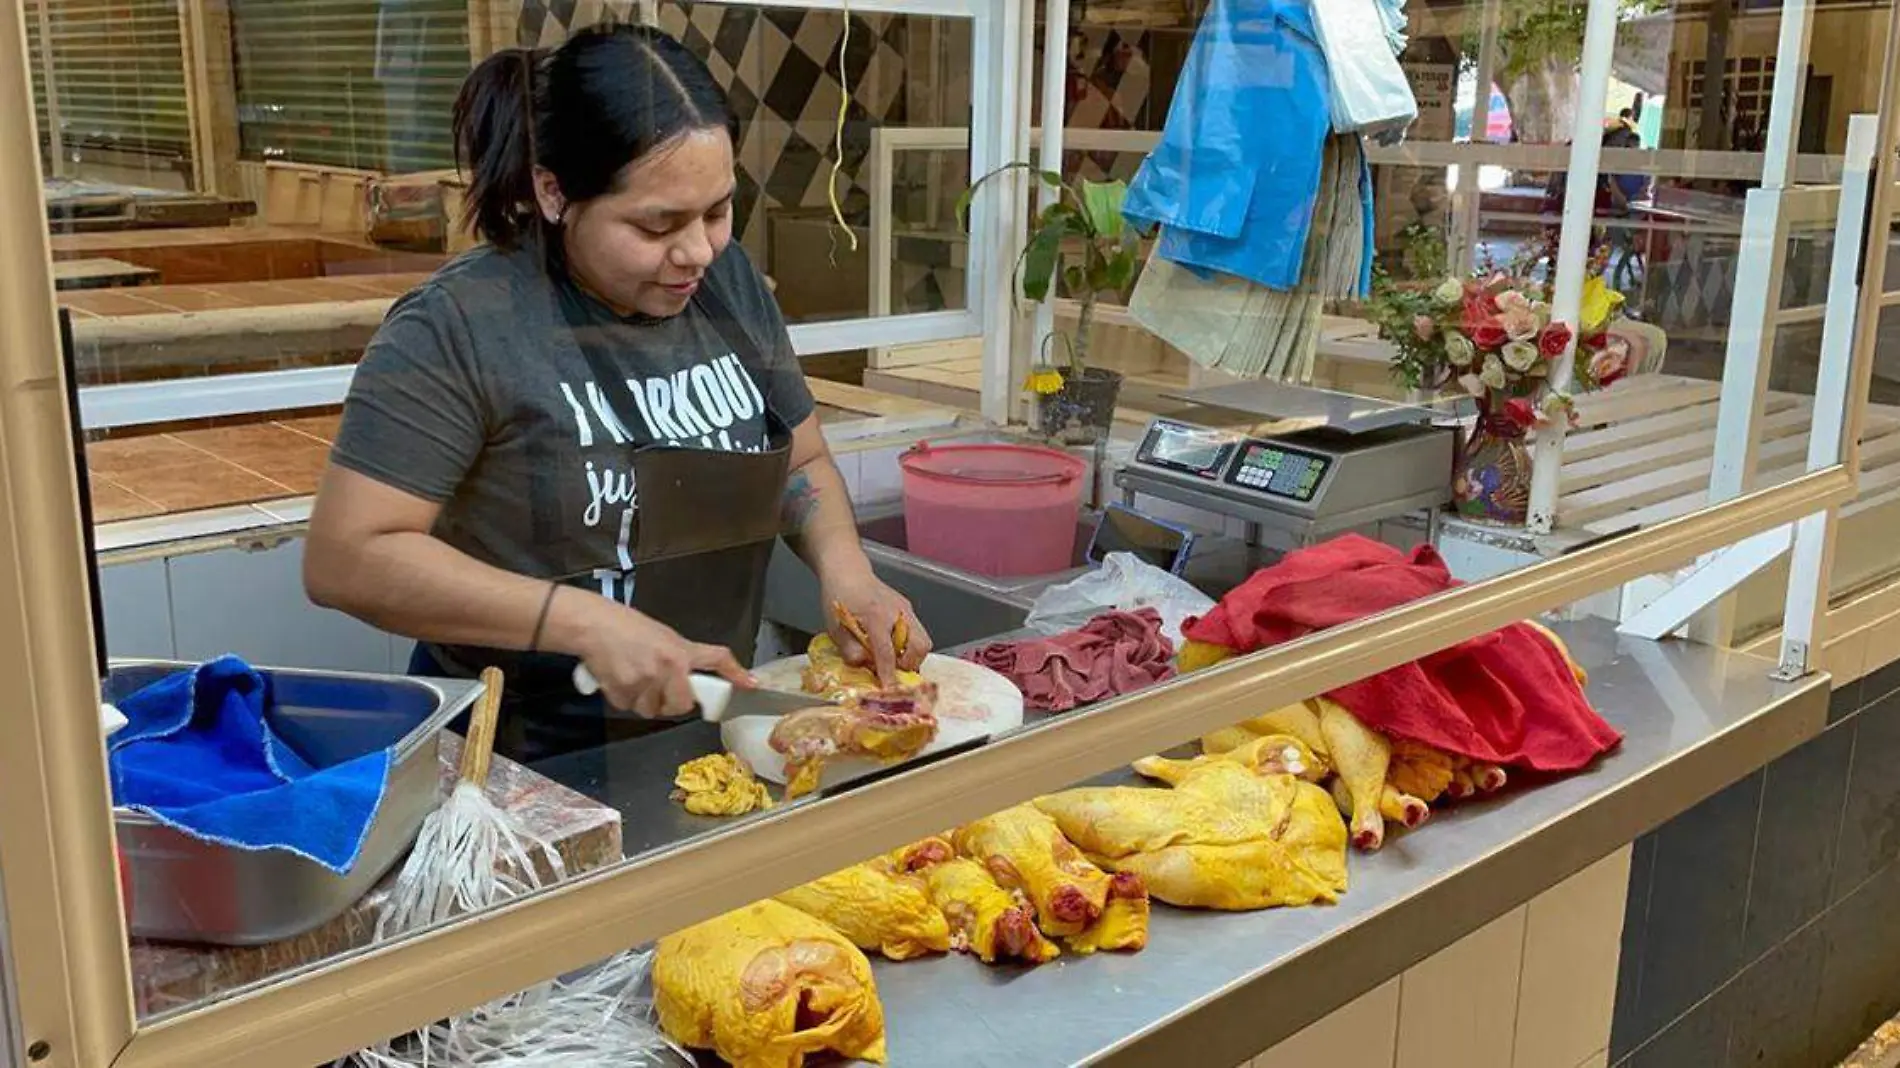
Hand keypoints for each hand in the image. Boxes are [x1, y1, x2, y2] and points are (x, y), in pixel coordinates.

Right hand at [562, 593, 751, 717]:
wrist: (593, 626)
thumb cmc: (625, 626)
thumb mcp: (663, 636)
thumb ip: (679, 658)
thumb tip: (689, 679)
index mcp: (680, 651)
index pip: (716, 660)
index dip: (736, 674)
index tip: (750, 685)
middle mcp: (668, 668)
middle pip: (682, 705)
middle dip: (673, 702)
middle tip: (661, 687)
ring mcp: (646, 683)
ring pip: (653, 710)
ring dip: (646, 701)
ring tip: (635, 678)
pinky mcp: (623, 693)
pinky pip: (630, 707)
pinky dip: (625, 699)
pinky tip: (619, 679)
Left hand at [823, 565, 931, 685]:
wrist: (847, 571)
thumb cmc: (838, 598)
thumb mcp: (836, 627)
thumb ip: (850, 650)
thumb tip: (864, 667)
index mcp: (875, 617)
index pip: (887, 652)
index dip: (889, 674)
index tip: (890, 690)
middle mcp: (896, 613)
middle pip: (919, 645)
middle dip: (910, 664)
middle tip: (894, 670)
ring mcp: (906, 609)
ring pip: (923, 639)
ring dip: (912, 655)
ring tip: (894, 659)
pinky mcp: (908, 608)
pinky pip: (917, 631)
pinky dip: (910, 644)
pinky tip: (893, 645)